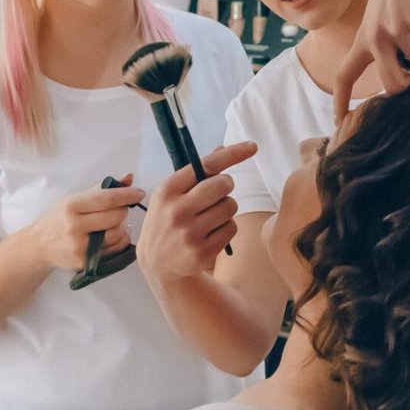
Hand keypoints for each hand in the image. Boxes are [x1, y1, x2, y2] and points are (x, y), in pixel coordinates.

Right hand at [20, 175, 145, 272]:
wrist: (38, 246)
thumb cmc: (59, 219)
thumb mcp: (74, 199)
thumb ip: (102, 189)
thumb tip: (129, 178)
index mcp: (72, 205)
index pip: (107, 198)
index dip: (127, 195)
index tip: (139, 193)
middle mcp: (75, 226)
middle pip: (115, 216)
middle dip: (123, 210)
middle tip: (121, 208)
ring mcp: (80, 246)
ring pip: (117, 234)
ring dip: (122, 226)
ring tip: (114, 223)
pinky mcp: (85, 261)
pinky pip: (114, 249)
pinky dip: (120, 240)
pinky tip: (114, 235)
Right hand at [137, 142, 256, 282]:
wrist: (157, 263)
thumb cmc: (168, 220)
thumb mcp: (170, 194)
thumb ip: (194, 173)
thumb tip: (222, 148)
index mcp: (167, 190)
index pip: (205, 165)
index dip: (232, 154)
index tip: (252, 146)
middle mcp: (177, 210)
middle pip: (224, 185)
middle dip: (226, 186)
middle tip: (216, 194)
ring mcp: (190, 233)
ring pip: (231, 206)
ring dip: (226, 209)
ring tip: (209, 218)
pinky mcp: (202, 252)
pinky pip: (232, 228)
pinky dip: (226, 228)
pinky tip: (210, 234)